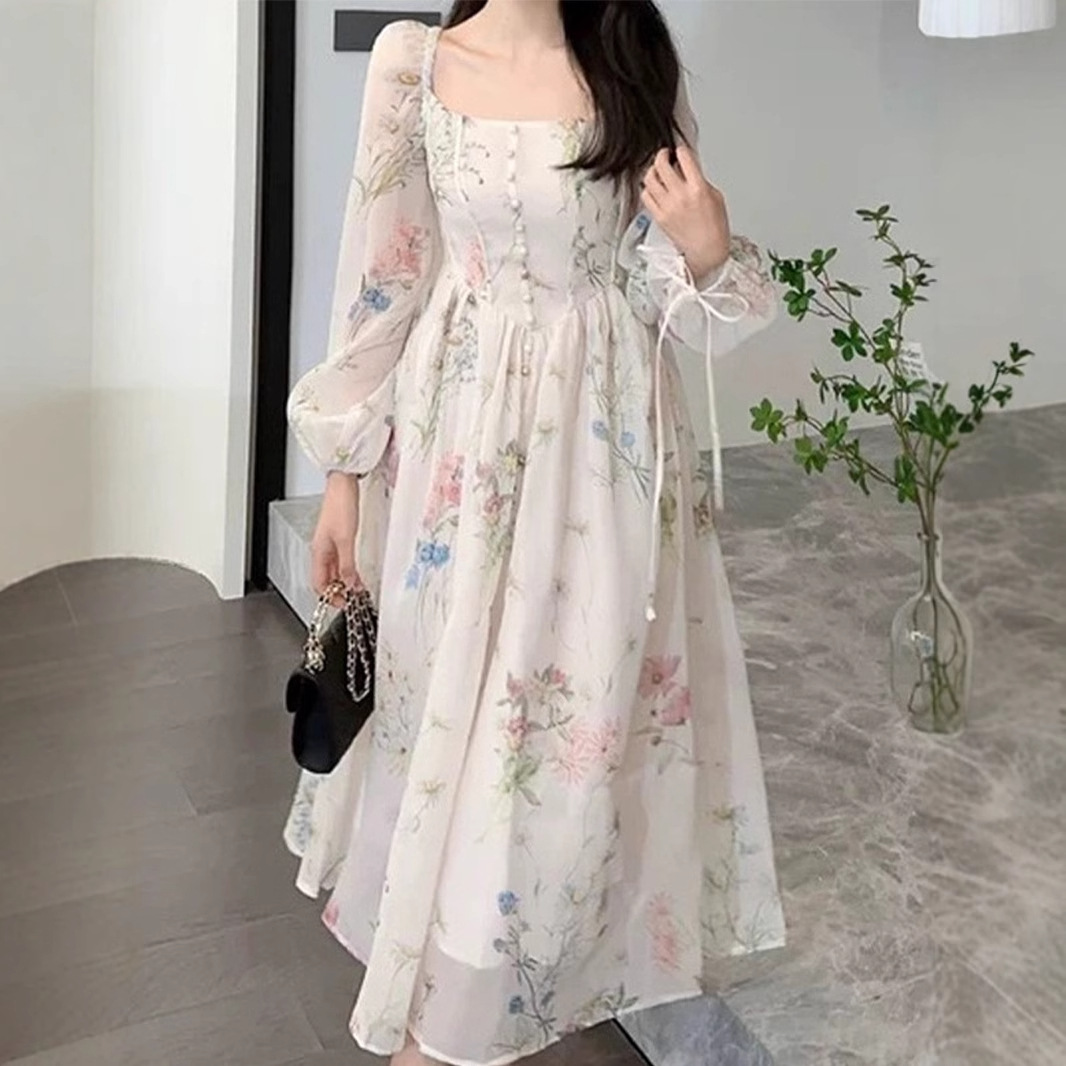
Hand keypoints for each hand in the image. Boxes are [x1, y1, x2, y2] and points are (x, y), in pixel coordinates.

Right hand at [311, 472, 360, 599]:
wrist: (343, 485)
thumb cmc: (340, 506)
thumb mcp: (346, 540)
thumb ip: (347, 564)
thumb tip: (350, 584)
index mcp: (318, 552)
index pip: (318, 584)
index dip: (329, 597)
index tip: (344, 604)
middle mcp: (321, 550)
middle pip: (325, 579)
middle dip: (337, 592)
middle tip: (352, 600)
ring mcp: (329, 545)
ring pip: (333, 571)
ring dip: (343, 582)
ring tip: (356, 590)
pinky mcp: (338, 538)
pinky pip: (340, 561)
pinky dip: (347, 571)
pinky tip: (356, 574)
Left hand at [641, 145, 730, 282]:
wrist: (707, 251)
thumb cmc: (715, 228)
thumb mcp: (715, 196)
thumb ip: (700, 180)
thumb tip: (688, 171)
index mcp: (698, 188)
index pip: (684, 157)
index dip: (681, 150)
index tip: (680, 151)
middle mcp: (680, 196)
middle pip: (662, 164)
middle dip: (662, 155)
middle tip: (665, 155)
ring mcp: (667, 207)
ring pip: (649, 179)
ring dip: (653, 170)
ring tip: (657, 170)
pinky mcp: (659, 217)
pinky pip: (646, 196)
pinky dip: (648, 189)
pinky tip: (654, 188)